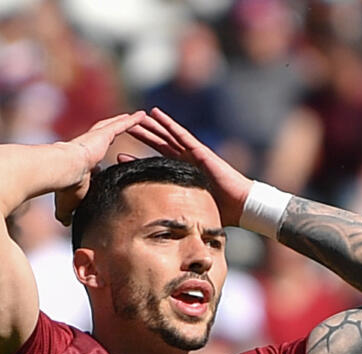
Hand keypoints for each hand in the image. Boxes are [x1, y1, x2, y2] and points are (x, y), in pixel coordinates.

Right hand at [51, 110, 148, 224]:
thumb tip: (65, 224)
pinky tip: (142, 115)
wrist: (62, 171)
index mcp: (82, 163)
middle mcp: (89, 147)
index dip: (100, 159)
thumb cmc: (65, 189)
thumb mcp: (68, 204)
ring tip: (138, 117)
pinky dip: (131, 120)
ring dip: (125, 122)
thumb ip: (67, 213)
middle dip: (115, 131)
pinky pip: (120, 125)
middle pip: (105, 137)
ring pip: (113, 127)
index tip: (106, 160)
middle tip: (124, 127)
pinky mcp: (102, 134)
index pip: (94, 161)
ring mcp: (96, 139)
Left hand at [128, 107, 253, 222]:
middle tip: (123, 127)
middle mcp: (186, 161)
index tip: (120, 156)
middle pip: (159, 145)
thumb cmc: (222, 212)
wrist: (241, 205)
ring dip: (151, 126)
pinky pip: (180, 134)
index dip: (138, 159)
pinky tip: (155, 113)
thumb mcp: (191, 213)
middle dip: (142, 136)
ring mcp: (192, 153)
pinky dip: (167, 123)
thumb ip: (176, 217)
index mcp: (182, 174)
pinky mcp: (199, 150)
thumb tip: (159, 232)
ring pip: (166, 136)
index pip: (156, 164)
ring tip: (135, 116)